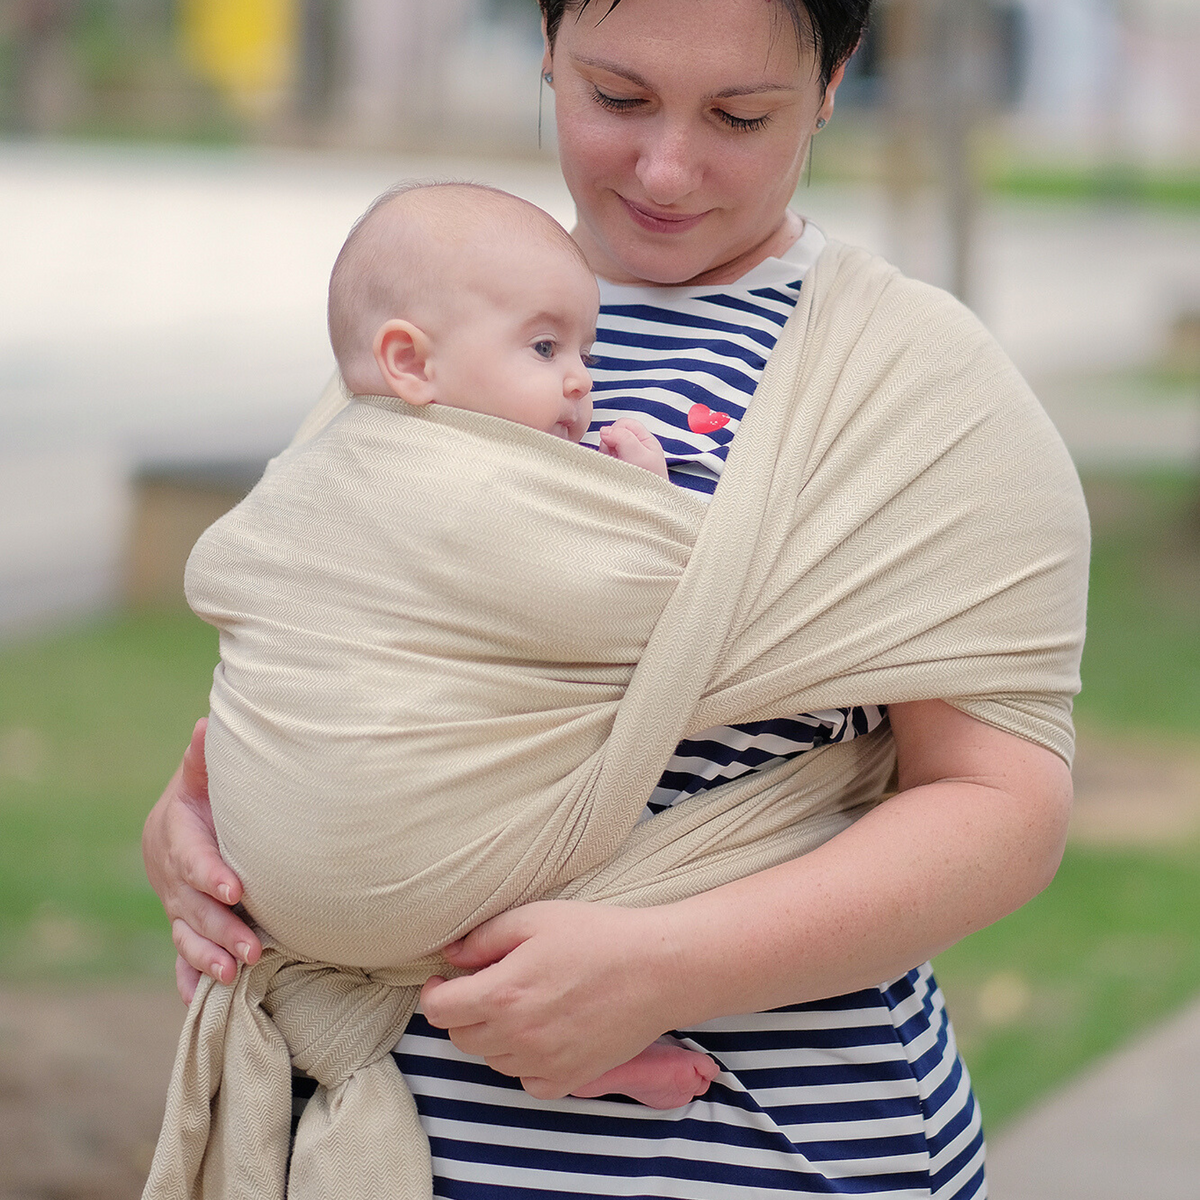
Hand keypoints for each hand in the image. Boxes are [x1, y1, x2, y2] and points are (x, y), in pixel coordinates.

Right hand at [142, 718, 260, 1001]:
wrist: (183, 822)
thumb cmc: (205, 793)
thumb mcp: (203, 774)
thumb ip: (204, 758)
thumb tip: (206, 724)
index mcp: (175, 836)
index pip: (192, 859)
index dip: (211, 874)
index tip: (236, 889)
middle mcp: (172, 876)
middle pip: (193, 908)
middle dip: (221, 930)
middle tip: (252, 948)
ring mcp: (176, 904)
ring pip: (187, 937)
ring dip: (208, 958)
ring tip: (233, 975)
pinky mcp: (185, 924)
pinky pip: (182, 957)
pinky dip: (189, 977)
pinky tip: (199, 999)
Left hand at [420, 900, 687, 1098]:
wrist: (658, 970)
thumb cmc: (599, 936)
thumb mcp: (536, 918)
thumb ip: (485, 938)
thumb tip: (452, 956)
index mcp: (501, 994)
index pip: (439, 1010)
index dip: (435, 993)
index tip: (444, 980)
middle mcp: (516, 1036)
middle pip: (461, 1038)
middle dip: (463, 1012)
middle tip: (486, 987)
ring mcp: (543, 1062)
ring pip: (492, 1060)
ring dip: (494, 1037)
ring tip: (521, 1005)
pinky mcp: (570, 1079)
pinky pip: (527, 1081)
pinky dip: (525, 1063)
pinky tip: (543, 1035)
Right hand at [597, 419, 669, 478]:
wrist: (647, 511)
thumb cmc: (649, 485)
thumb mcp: (640, 456)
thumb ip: (623, 437)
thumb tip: (605, 431)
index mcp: (646, 441)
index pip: (624, 423)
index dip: (616, 431)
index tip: (616, 446)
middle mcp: (636, 448)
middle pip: (613, 434)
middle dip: (609, 445)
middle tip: (618, 461)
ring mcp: (625, 460)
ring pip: (606, 448)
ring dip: (607, 457)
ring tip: (617, 470)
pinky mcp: (617, 470)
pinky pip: (604, 461)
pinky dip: (605, 466)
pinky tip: (613, 475)